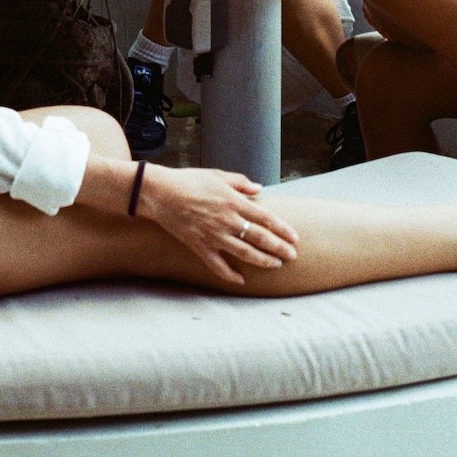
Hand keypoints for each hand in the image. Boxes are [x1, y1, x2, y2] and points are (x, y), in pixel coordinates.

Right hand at [136, 163, 298, 285]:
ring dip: (263, 260)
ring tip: (276, 265)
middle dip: (279, 248)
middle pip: (259, 238)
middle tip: (292, 255)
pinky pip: (218, 265)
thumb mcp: (218, 175)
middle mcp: (227, 220)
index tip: (294, 237)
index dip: (282, 229)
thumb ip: (240, 182)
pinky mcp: (200, 247)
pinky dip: (230, 275)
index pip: (265, 218)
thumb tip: (259, 189)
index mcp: (233, 201)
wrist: (162, 193)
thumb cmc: (190, 180)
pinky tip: (241, 280)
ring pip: (244, 253)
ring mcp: (214, 236)